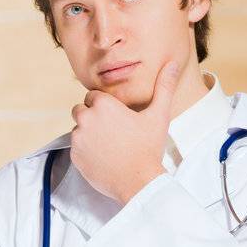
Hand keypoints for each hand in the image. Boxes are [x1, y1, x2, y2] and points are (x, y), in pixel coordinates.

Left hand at [69, 59, 181, 204]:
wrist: (138, 182)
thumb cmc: (148, 148)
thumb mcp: (158, 115)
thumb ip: (163, 87)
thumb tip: (171, 64)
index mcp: (103, 105)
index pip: (93, 96)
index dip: (105, 105)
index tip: (116, 117)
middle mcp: (86, 119)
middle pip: (81, 110)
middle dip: (92, 116)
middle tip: (111, 130)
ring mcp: (78, 138)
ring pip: (78, 129)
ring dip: (88, 133)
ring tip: (108, 144)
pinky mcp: (74, 156)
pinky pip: (75, 147)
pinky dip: (85, 150)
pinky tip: (102, 156)